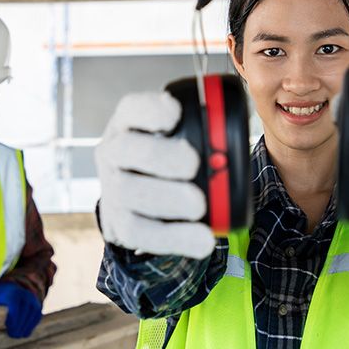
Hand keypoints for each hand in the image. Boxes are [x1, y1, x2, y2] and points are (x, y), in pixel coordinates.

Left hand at [0, 283, 41, 337]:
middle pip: (23, 317)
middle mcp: (25, 296)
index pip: (15, 311)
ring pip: (30, 320)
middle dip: (17, 329)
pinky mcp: (38, 306)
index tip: (8, 331)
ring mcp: (33, 301)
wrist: (15, 286)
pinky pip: (35, 319)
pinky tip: (23, 332)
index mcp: (12, 294)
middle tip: (12, 335)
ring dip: (24, 329)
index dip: (12, 323)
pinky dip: (30, 327)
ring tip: (17, 335)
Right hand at [94, 92, 213, 258]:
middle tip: (194, 164)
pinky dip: (174, 237)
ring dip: (168, 198)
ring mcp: (112, 189)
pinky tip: (203, 239)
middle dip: (161, 156)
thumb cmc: (168, 160)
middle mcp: (114, 153)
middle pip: (127, 150)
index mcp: (129, 124)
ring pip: (129, 192)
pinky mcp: (120, 224)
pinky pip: (140, 233)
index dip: (151, 110)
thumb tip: (236, 134)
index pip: (131, 108)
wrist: (141, 201)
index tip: (176, 113)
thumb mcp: (178, 137)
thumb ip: (199, 131)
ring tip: (200, 205)